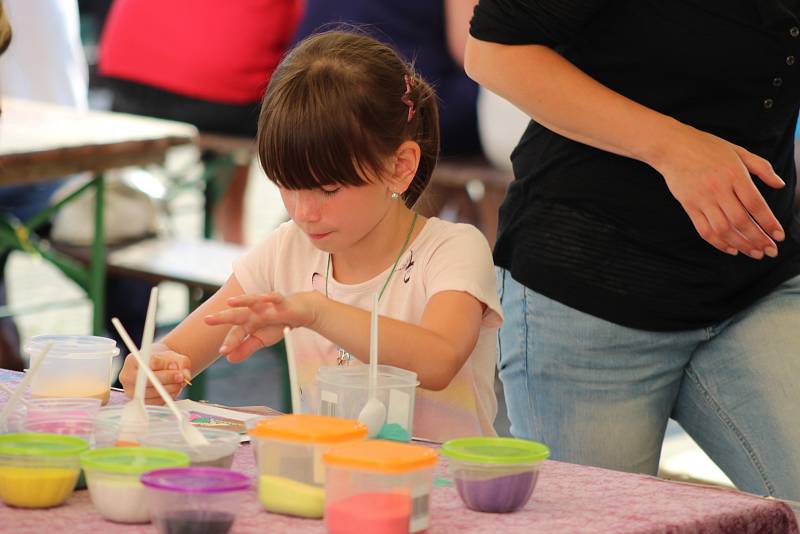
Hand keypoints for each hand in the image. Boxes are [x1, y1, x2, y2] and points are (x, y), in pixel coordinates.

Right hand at [118, 350, 191, 403]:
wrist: (159, 368)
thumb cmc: (165, 360)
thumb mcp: (174, 356)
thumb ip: (181, 363)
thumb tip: (184, 375)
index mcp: (132, 361)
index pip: (147, 363)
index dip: (163, 365)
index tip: (175, 366)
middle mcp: (127, 377)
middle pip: (147, 380)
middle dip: (167, 379)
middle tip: (180, 377)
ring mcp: (132, 392)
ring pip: (152, 393)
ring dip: (169, 389)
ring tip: (179, 383)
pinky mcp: (139, 403)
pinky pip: (154, 403)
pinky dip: (166, 397)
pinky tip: (173, 390)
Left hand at [204, 292, 320, 362]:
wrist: (298, 311)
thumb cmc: (277, 324)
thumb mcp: (261, 339)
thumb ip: (245, 348)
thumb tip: (228, 359)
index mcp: (248, 322)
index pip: (236, 333)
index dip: (230, 342)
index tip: (222, 352)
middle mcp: (254, 312)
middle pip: (236, 314)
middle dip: (222, 317)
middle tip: (207, 320)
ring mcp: (267, 305)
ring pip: (252, 301)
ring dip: (242, 300)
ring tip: (230, 302)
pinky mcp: (281, 301)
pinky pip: (275, 298)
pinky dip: (270, 297)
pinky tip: (264, 297)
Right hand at [655, 125, 784, 258]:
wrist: (672, 146)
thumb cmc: (707, 147)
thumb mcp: (738, 151)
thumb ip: (761, 167)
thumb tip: (780, 184)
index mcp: (734, 174)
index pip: (755, 204)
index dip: (768, 223)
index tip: (779, 236)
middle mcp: (718, 188)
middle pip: (740, 221)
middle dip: (758, 239)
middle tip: (770, 251)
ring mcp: (701, 198)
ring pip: (723, 229)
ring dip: (740, 244)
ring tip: (754, 253)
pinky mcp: (688, 205)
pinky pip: (704, 230)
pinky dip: (718, 243)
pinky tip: (731, 249)